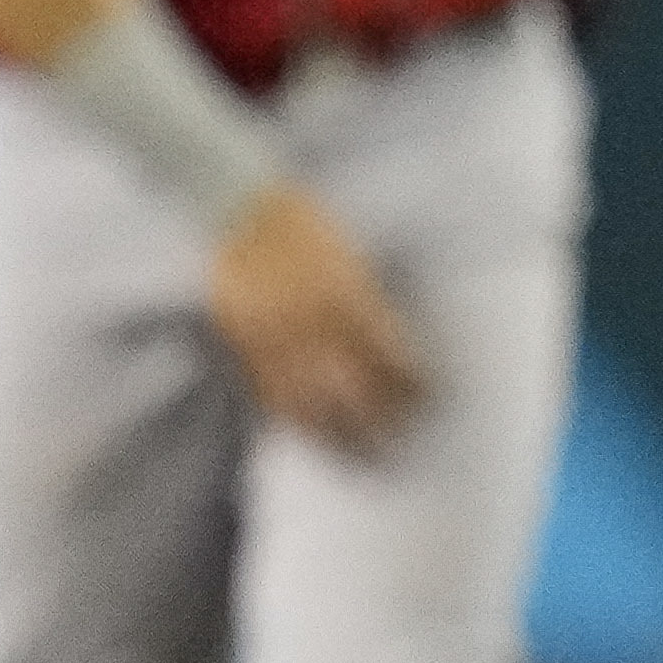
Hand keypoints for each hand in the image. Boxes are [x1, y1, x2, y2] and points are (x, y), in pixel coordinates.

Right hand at [205, 180, 429, 450]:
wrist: (238, 208)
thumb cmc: (300, 223)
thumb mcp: (347, 256)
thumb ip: (364, 300)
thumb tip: (387, 342)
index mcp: (345, 293)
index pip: (388, 354)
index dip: (408, 382)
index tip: (425, 398)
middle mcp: (310, 320)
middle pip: (353, 386)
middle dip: (378, 418)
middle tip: (399, 438)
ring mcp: (273, 334)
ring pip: (309, 400)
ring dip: (335, 433)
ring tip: (357, 455)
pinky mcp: (243, 341)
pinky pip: (269, 390)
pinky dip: (292, 417)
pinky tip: (308, 433)